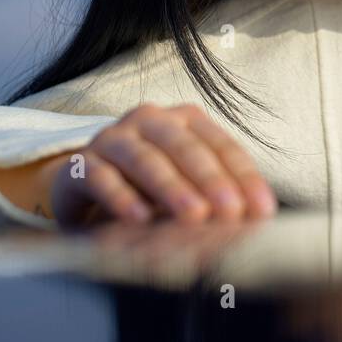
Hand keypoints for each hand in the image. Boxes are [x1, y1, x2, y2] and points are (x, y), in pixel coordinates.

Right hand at [48, 102, 276, 228]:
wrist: (83, 188)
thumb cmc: (147, 188)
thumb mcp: (186, 189)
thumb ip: (216, 198)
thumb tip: (255, 220)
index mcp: (183, 120)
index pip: (220, 145)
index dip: (244, 177)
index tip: (262, 210)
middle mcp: (149, 120)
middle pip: (184, 146)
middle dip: (211, 180)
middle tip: (230, 212)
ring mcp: (113, 138)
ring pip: (144, 158)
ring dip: (171, 187)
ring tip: (193, 216)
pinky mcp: (80, 164)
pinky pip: (101, 178)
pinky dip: (121, 198)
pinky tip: (139, 219)